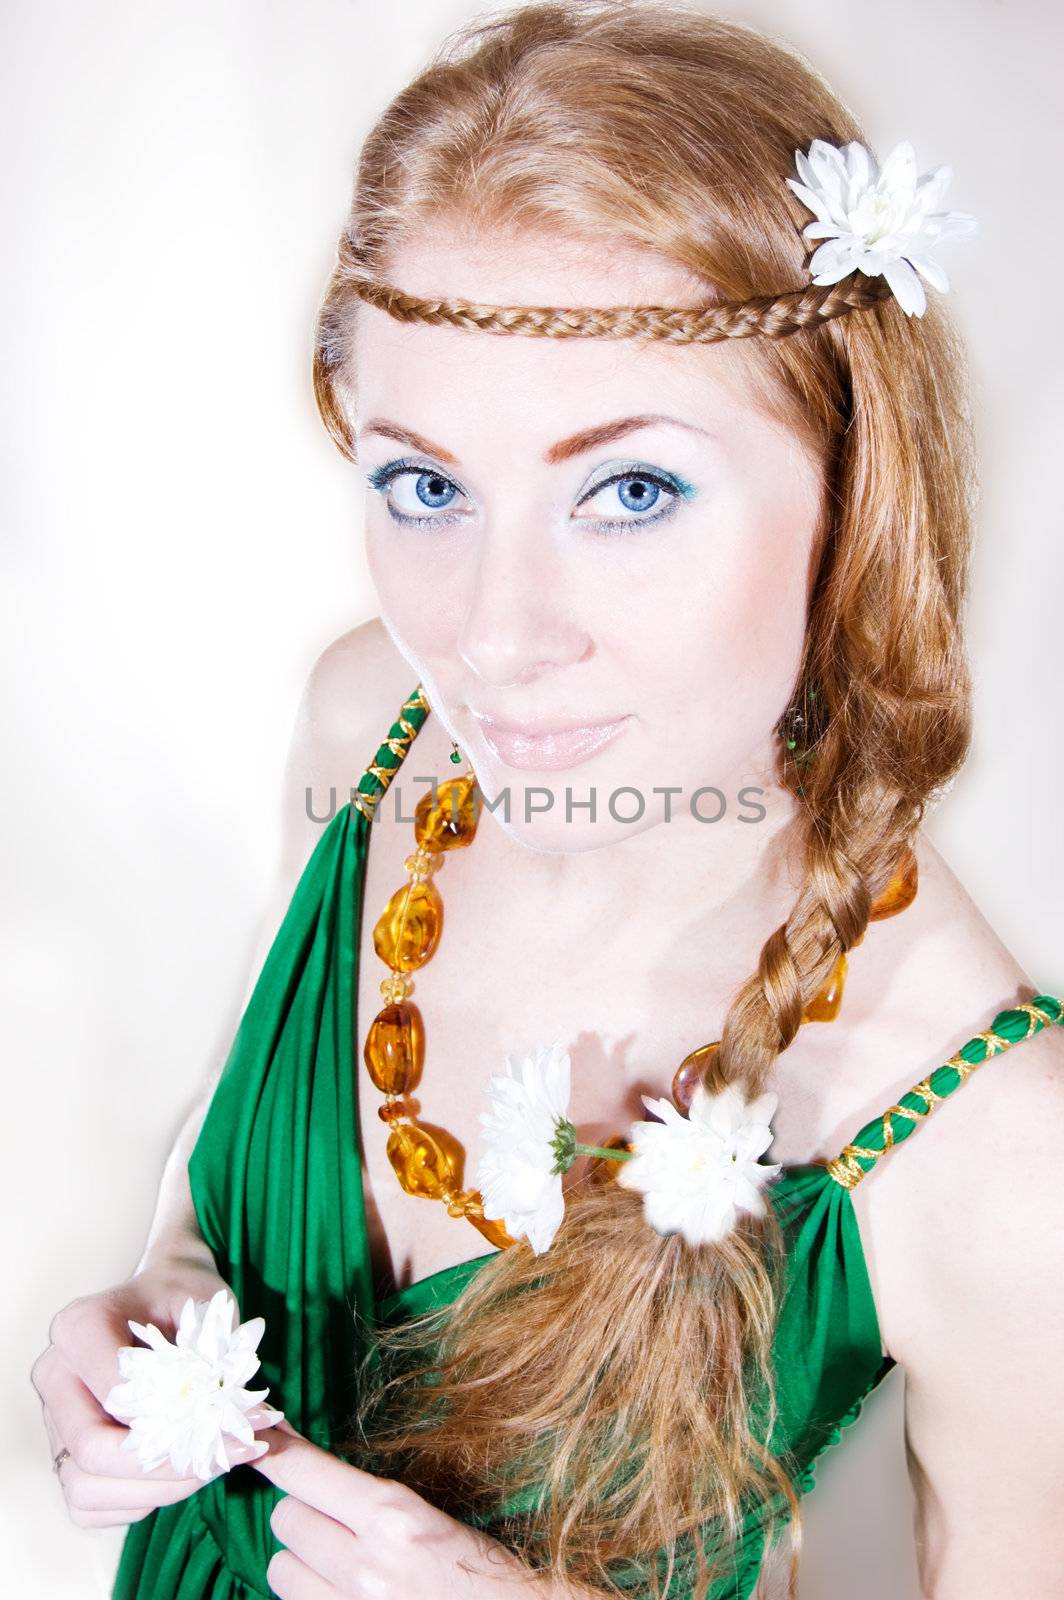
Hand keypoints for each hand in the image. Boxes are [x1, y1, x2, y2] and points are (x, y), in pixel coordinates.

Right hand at [30, 1263, 272, 1526]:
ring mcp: (54, 1418)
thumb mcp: (210, 1311)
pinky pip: (89, 1505)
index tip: (233, 1425)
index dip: (177, 1421)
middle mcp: (55, 1373)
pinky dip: (135, 1503)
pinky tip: (177, 1477)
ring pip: (86, 1488)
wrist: (163, 1293)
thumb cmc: (186, 1297)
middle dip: (166, 1466)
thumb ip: (222, 1363)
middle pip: (92, 1450)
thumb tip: (257, 1423)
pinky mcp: (64, 1452)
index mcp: (79, 1327)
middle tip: (225, 1458)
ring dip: (154, 1490)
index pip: (117, 1394)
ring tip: (208, 1467)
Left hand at [251, 1419, 554, 1597]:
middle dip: (303, 1514)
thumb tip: (313, 1474)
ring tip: (337, 1563)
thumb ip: (373, 1501)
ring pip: (279, 1571)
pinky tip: (341, 1591)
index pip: (306, 1473)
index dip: (274, 1453)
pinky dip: (311, 1596)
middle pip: (285, 1519)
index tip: (253, 1438)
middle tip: (334, 1520)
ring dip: (299, 1563)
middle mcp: (365, 1565)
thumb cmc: (483, 1569)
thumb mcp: (430, 1518)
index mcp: (393, 1517)